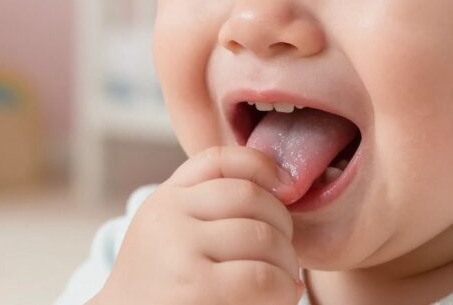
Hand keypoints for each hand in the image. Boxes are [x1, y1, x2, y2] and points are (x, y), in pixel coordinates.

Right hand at [95, 146, 304, 304]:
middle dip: (283, 227)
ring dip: (286, 262)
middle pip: (251, 197)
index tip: (288, 186)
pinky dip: (282, 288)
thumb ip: (209, 208)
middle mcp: (168, 216)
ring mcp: (179, 249)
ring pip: (263, 236)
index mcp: (165, 199)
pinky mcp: (196, 288)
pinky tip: (279, 297)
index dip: (263, 166)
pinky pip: (262, 276)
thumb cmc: (164, 289)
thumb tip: (284, 184)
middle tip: (284, 258)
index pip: (221, 160)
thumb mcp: (173, 235)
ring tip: (282, 282)